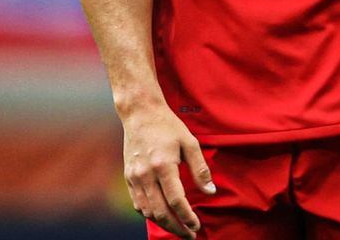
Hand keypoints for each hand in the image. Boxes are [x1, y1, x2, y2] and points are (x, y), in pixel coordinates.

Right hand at [122, 103, 216, 237]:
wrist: (140, 112)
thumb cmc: (167, 125)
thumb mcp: (189, 142)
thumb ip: (200, 169)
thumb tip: (211, 191)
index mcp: (164, 165)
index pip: (177, 201)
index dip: (188, 217)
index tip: (197, 225)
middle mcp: (146, 174)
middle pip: (161, 212)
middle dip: (176, 228)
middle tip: (189, 234)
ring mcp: (135, 177)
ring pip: (148, 211)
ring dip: (163, 224)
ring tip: (177, 227)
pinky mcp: (128, 176)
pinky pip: (138, 203)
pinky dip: (149, 214)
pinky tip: (161, 214)